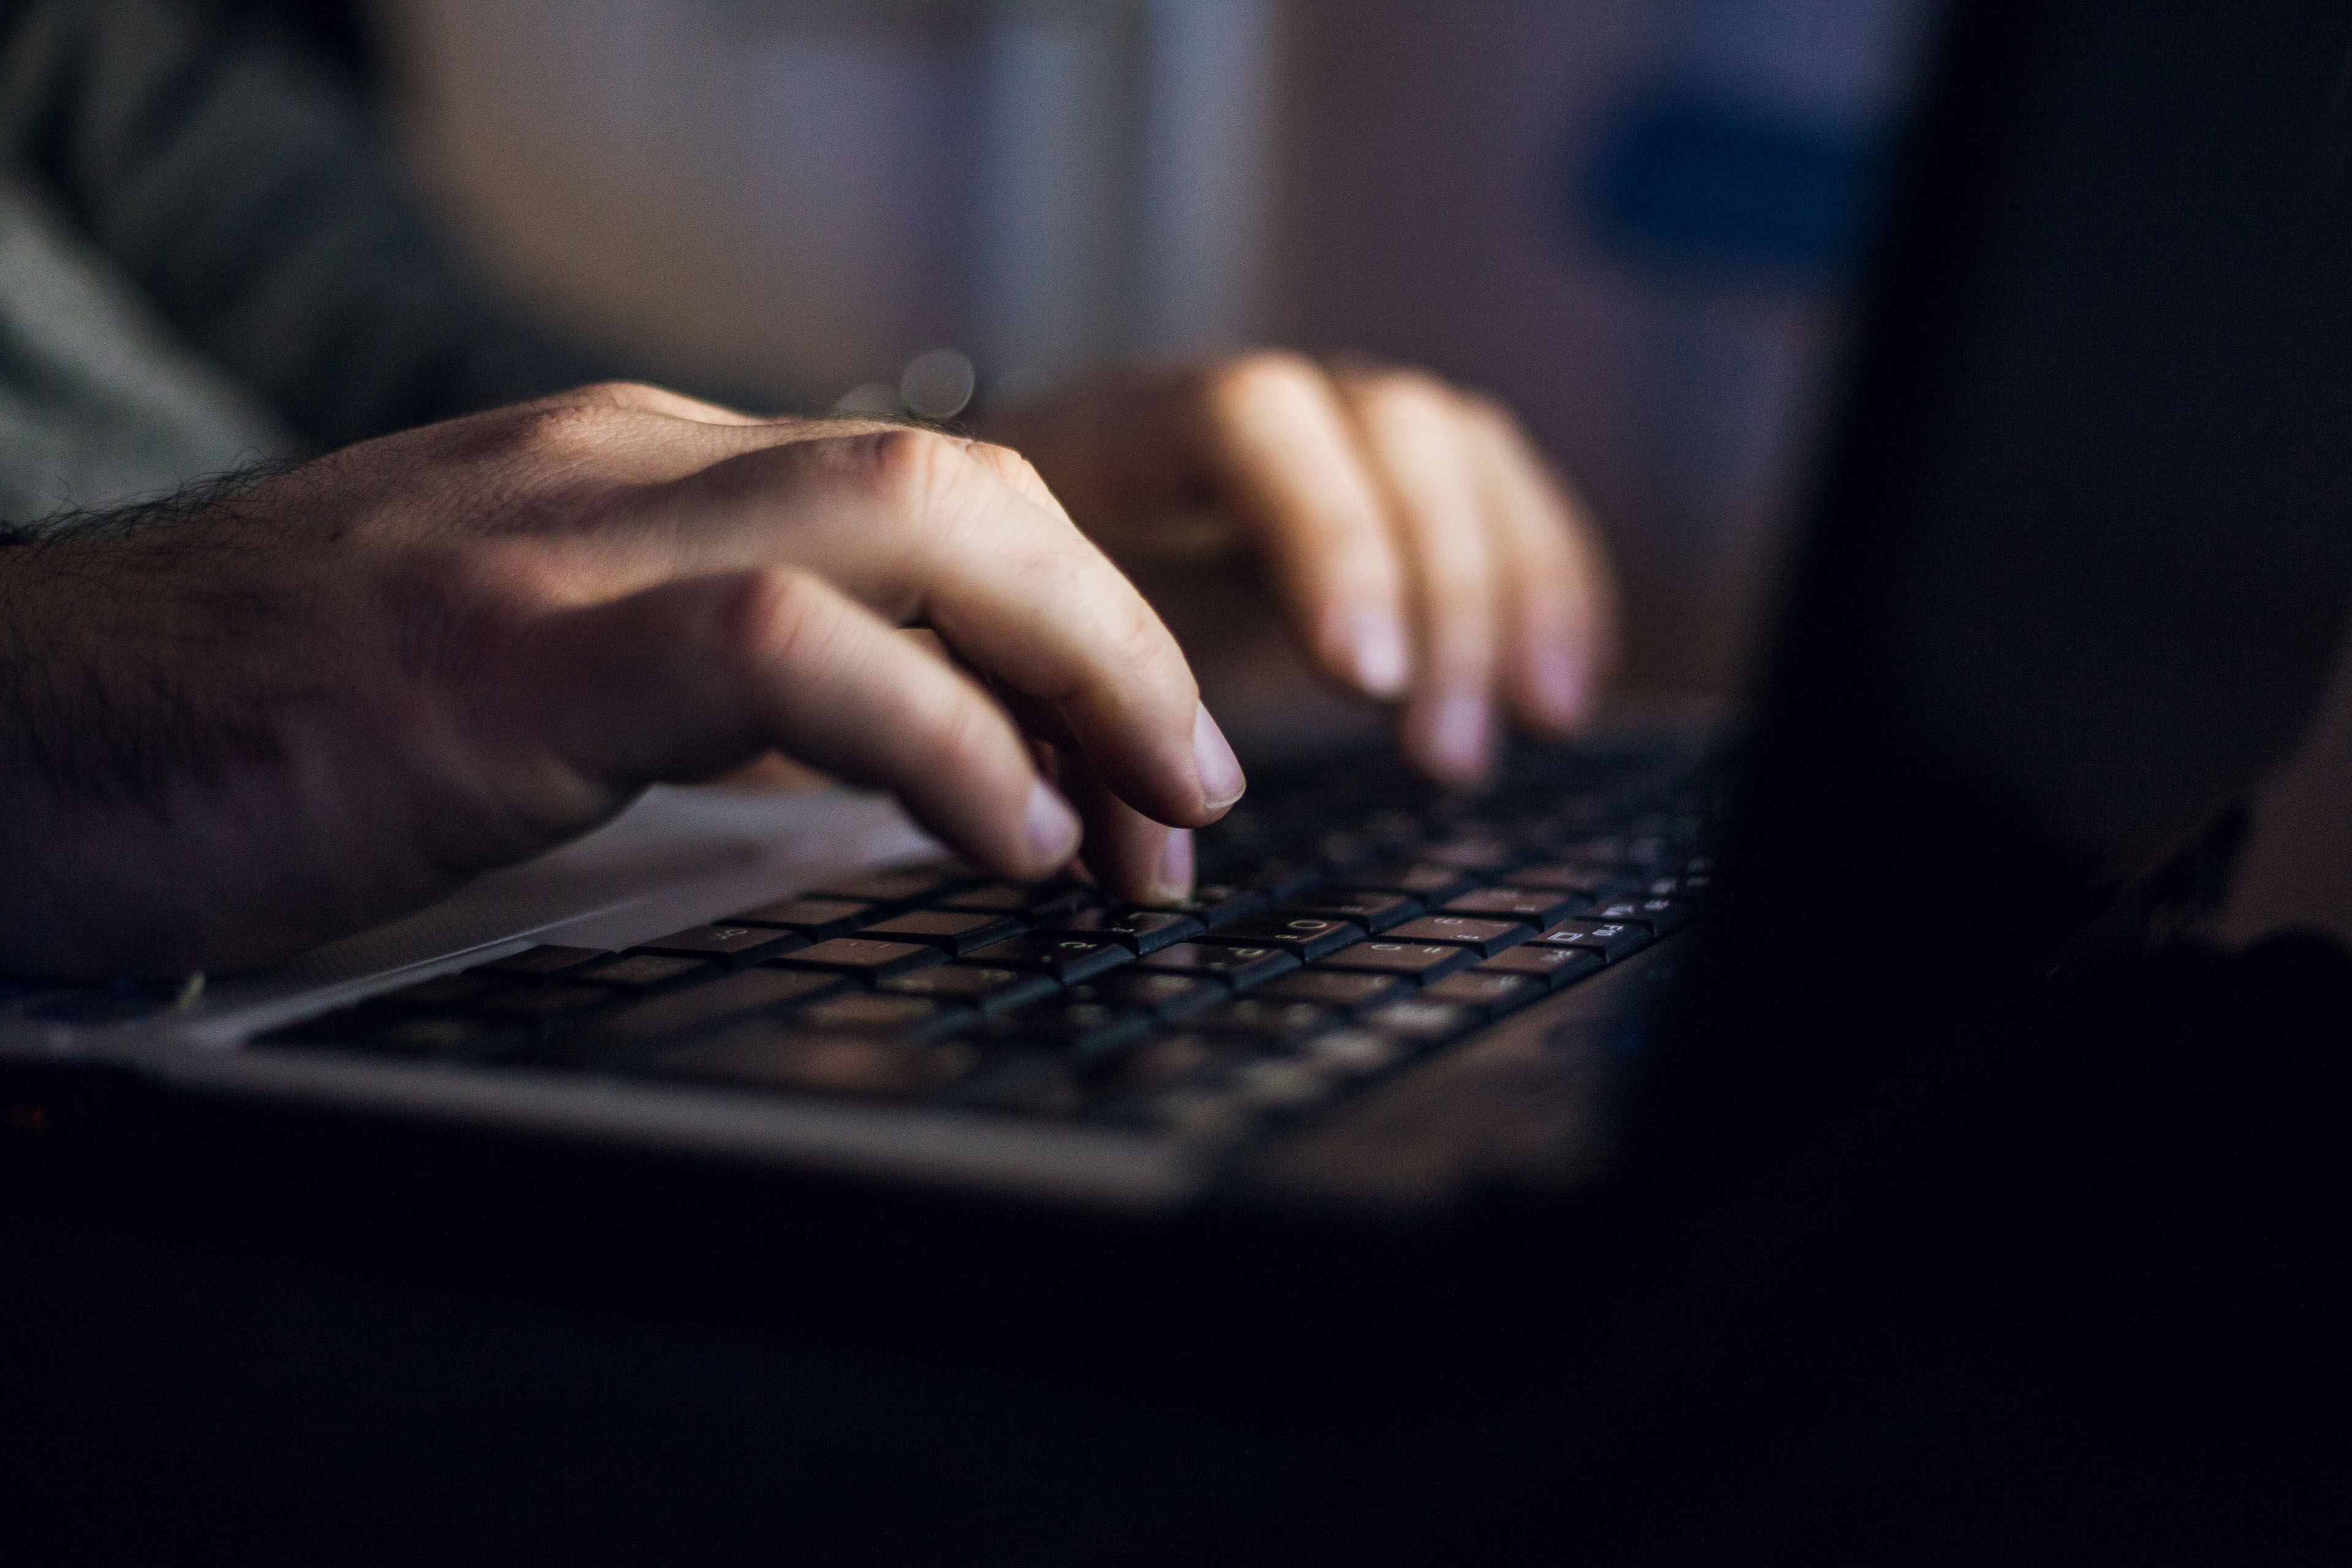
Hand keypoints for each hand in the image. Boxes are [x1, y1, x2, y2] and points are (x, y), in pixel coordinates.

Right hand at [0, 383, 1241, 979]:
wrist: (19, 720)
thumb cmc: (274, 719)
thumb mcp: (537, 673)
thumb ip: (703, 680)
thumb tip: (894, 768)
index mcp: (645, 476)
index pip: (945, 504)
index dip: (1088, 632)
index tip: (1147, 778)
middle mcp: (629, 474)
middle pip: (974, 492)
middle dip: (1125, 642)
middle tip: (1197, 800)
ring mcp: (566, 547)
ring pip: (918, 523)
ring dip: (1080, 675)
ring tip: (1145, 823)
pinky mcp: (502, 658)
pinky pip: (783, 647)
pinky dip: (933, 737)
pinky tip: (1005, 835)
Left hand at [982, 352, 1616, 782]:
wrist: (1000, 551)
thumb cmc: (997, 617)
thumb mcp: (1002, 657)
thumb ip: (1065, 729)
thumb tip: (1154, 866)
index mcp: (1129, 429)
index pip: (1249, 420)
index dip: (1326, 537)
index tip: (1362, 678)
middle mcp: (1249, 408)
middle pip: (1389, 427)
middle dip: (1442, 587)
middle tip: (1440, 749)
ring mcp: (1330, 433)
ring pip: (1462, 454)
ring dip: (1514, 591)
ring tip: (1534, 726)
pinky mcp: (1390, 485)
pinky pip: (1503, 496)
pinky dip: (1552, 584)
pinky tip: (1560, 689)